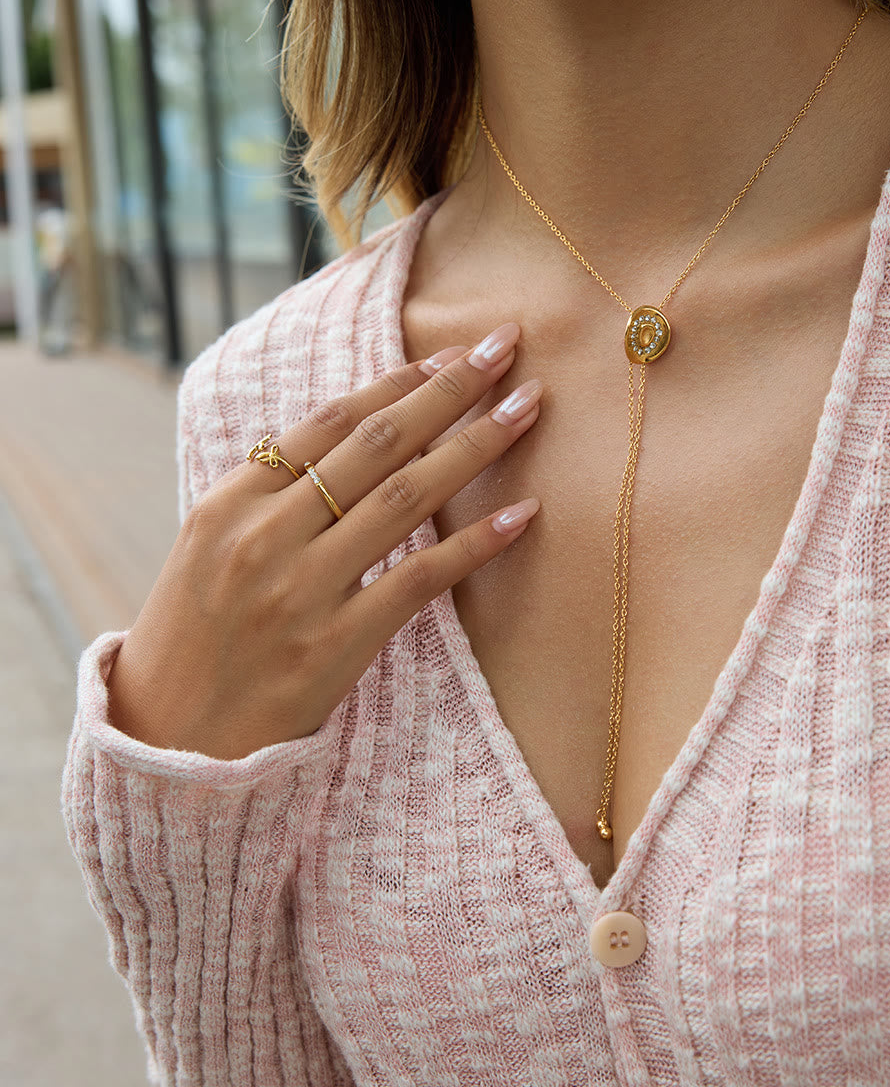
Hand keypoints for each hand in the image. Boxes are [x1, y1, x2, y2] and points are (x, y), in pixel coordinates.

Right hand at [106, 322, 541, 759]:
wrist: (164, 738)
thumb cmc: (196, 632)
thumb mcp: (210, 544)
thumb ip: (272, 489)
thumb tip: (352, 431)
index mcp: (231, 500)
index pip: (331, 421)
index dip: (400, 380)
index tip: (452, 353)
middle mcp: (266, 535)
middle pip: (379, 443)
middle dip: (450, 389)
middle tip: (504, 348)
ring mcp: (301, 590)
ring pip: (407, 498)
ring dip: (477, 445)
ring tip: (528, 408)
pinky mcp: (334, 646)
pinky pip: (420, 580)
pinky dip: (476, 543)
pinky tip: (523, 513)